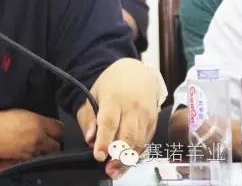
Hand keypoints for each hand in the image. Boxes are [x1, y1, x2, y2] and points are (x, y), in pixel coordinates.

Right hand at [0, 109, 62, 159]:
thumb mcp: (20, 112)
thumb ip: (37, 118)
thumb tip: (48, 122)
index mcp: (37, 123)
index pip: (60, 129)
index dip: (58, 129)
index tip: (55, 129)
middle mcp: (37, 139)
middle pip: (57, 145)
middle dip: (53, 142)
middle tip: (46, 138)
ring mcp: (31, 153)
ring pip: (47, 154)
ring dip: (44, 150)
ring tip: (34, 144)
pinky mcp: (23, 162)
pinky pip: (35, 160)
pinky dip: (33, 156)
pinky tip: (26, 150)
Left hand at [76, 58, 158, 178]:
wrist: (137, 72)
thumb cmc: (112, 83)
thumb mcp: (93, 94)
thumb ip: (87, 116)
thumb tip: (89, 138)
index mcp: (114, 98)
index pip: (109, 122)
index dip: (105, 141)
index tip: (99, 155)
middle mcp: (133, 107)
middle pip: (128, 135)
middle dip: (119, 155)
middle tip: (109, 168)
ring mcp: (146, 115)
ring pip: (139, 141)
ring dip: (128, 158)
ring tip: (116, 170)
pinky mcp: (154, 122)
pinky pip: (146, 141)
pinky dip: (137, 152)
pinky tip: (128, 160)